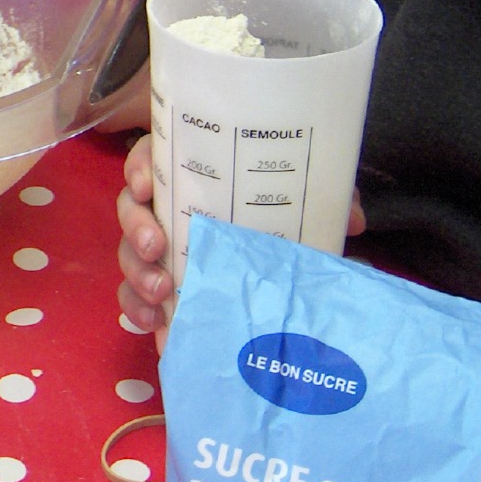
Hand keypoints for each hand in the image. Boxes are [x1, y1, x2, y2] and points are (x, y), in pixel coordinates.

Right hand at [115, 134, 365, 351]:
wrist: (285, 265)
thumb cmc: (286, 212)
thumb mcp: (308, 197)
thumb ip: (329, 199)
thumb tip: (351, 221)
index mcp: (193, 175)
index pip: (154, 158)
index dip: (140, 168)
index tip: (147, 186)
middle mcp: (168, 208)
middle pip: (131, 208)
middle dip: (137, 228)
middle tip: (158, 248)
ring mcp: (160, 249)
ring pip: (129, 254)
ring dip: (137, 272)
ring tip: (162, 293)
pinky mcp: (162, 287)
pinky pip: (136, 295)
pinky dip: (139, 309)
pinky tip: (155, 323)